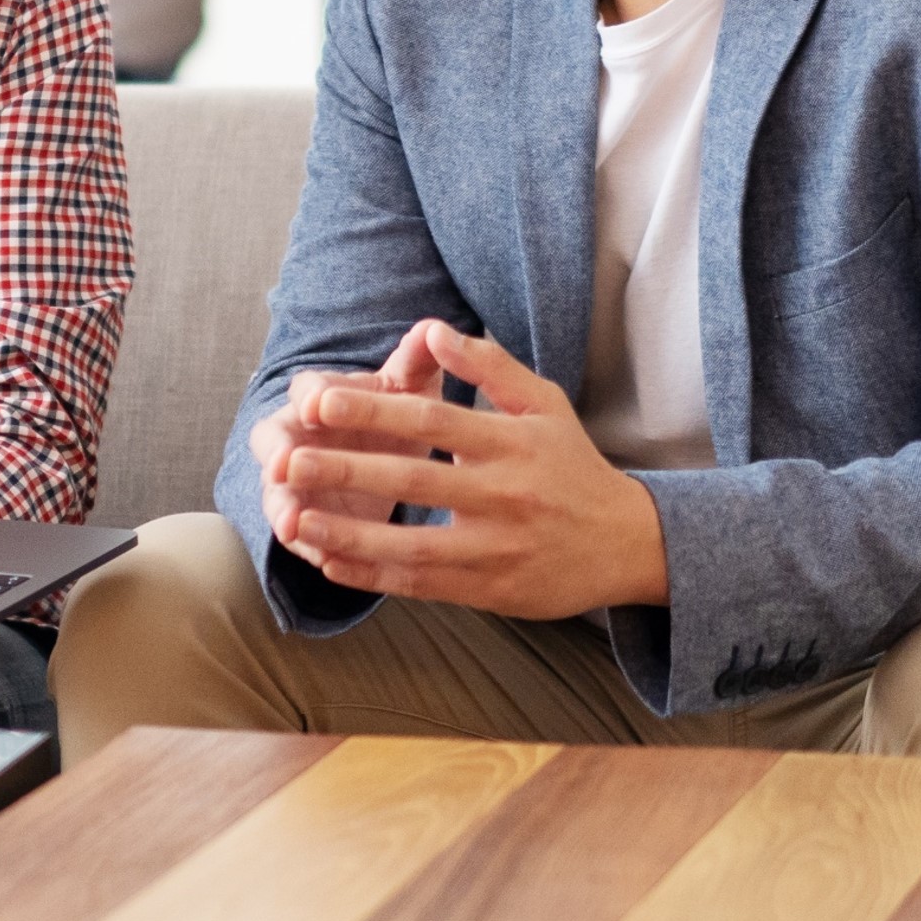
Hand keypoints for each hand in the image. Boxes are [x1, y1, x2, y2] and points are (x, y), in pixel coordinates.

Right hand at [249, 323, 435, 536]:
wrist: (392, 455)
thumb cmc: (399, 411)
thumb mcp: (412, 388)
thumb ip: (417, 362)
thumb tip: (432, 330)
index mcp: (322, 396)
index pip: (307, 389)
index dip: (311, 397)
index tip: (318, 405)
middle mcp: (298, 436)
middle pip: (274, 441)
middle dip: (277, 455)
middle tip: (283, 467)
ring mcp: (296, 481)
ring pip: (278, 493)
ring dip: (282, 508)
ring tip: (290, 526)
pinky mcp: (306, 520)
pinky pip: (300, 535)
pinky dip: (307, 546)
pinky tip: (320, 561)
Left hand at [263, 320, 671, 618]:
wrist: (629, 543)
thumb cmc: (573, 466)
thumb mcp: (545, 404)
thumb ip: (490, 367)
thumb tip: (432, 329)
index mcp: (513, 443)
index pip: (434, 420)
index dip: (375, 410)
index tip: (321, 400)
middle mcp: (505, 495)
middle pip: (415, 480)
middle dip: (348, 469)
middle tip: (291, 459)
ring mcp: (498, 548)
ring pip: (412, 545)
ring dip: (349, 534)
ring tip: (296, 519)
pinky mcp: (492, 590)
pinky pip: (423, 586)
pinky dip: (374, 577)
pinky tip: (330, 565)